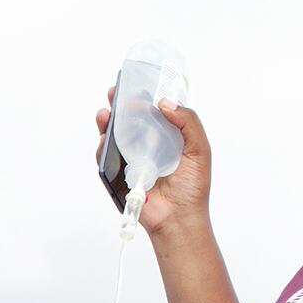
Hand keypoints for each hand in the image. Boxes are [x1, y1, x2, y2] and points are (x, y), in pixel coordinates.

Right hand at [95, 93, 212, 239]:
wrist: (179, 218)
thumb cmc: (192, 187)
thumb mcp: (200, 148)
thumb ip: (188, 122)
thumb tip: (163, 103)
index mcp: (166, 138)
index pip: (152, 112)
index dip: (143, 98)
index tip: (137, 84)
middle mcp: (147, 146)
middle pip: (129, 121)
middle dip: (119, 105)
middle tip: (114, 92)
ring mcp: (131, 160)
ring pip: (114, 137)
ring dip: (107, 123)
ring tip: (105, 113)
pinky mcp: (118, 175)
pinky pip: (105, 159)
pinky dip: (102, 148)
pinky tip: (104, 138)